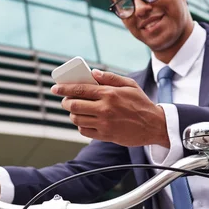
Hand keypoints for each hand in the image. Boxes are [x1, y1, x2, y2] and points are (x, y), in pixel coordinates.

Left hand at [51, 69, 169, 146]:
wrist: (154, 125)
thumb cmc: (141, 103)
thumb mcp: (129, 84)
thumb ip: (110, 77)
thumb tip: (93, 73)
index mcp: (109, 93)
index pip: (79, 89)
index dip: (64, 88)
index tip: (55, 88)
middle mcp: (104, 108)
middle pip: (73, 105)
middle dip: (65, 102)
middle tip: (66, 100)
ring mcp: (104, 124)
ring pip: (76, 119)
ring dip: (72, 114)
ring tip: (76, 110)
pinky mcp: (105, 135)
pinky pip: (84, 131)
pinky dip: (81, 125)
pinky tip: (86, 120)